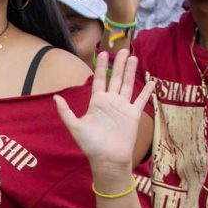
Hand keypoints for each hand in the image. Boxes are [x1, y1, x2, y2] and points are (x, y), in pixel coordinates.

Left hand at [55, 50, 154, 172]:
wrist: (108, 158)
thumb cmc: (90, 145)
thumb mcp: (75, 127)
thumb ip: (65, 112)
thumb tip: (55, 98)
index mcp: (97, 102)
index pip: (99, 80)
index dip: (101, 67)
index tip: (102, 53)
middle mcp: (110, 102)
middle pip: (115, 78)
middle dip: (118, 64)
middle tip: (121, 49)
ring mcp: (123, 107)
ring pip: (128, 84)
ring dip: (130, 71)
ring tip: (133, 57)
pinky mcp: (133, 115)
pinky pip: (141, 100)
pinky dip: (147, 91)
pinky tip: (152, 81)